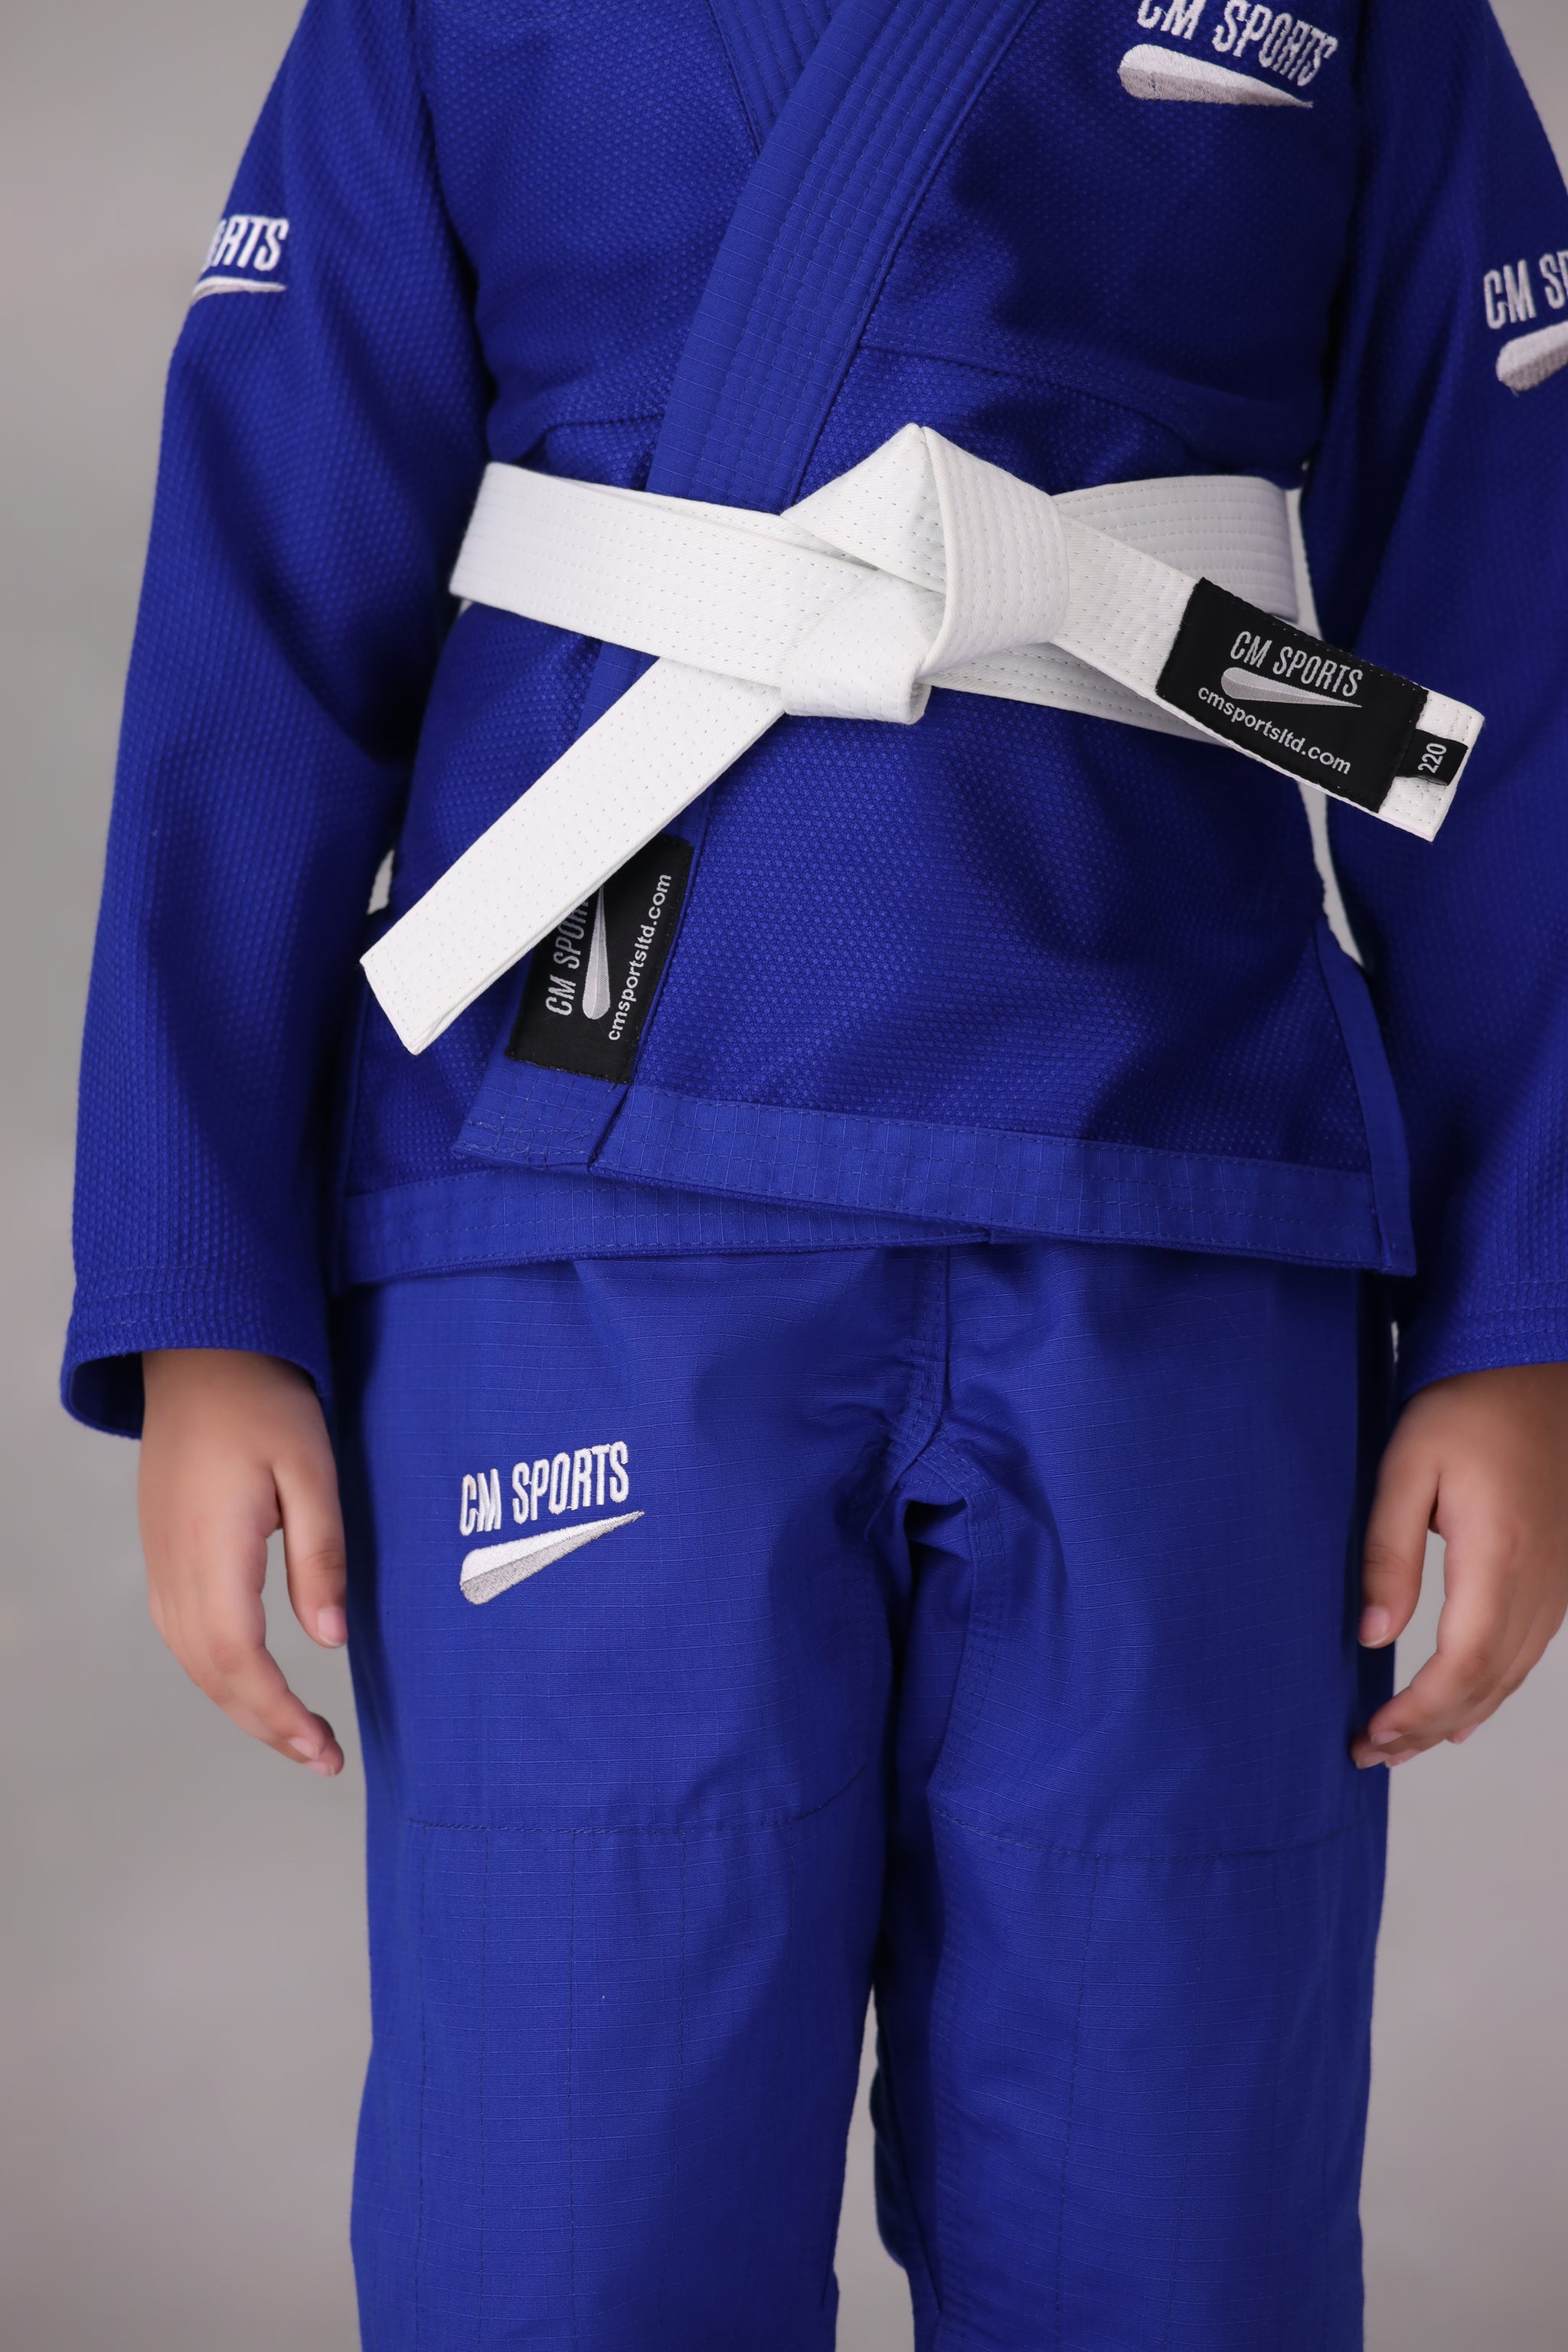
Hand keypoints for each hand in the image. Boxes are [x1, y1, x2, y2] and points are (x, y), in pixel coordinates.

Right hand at [139, 1349, 347, 1774]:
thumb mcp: (311, 1469)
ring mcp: (159, 1561)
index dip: (279, 1713)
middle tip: (322, 1756)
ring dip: (241, 1705)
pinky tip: (251, 1682)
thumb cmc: (262, 1401)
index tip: (322, 1746)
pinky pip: (182, 1634)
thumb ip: (321, 1555)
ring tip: (295, 1734)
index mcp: (213, 1551)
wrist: (200, 1354)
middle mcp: (174, 1567)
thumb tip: (329, 1638)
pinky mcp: (161, 1553)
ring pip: (192, 1661)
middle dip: (266, 1725)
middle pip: (213, 1674)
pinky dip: (218, 1672)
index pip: (241, 1659)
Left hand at [1353, 1362, 1567, 1767]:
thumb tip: (1371, 1635)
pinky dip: (1491, 1690)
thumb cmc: (1467, 1407)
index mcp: (1500, 1554)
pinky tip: (1462, 1711)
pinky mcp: (1560, 1576)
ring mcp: (1559, 1582)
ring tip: (1402, 1744)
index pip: (1466, 1662)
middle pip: (1489, 1683)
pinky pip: (1529, 1653)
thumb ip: (1387, 1552)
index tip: (1375, 1733)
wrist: (1533, 1371)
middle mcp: (1541, 1580)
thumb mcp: (1406, 1465)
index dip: (1422, 1710)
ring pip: (1512, 1676)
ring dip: (1456, 1717)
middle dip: (1428, 1729)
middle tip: (1370, 1753)